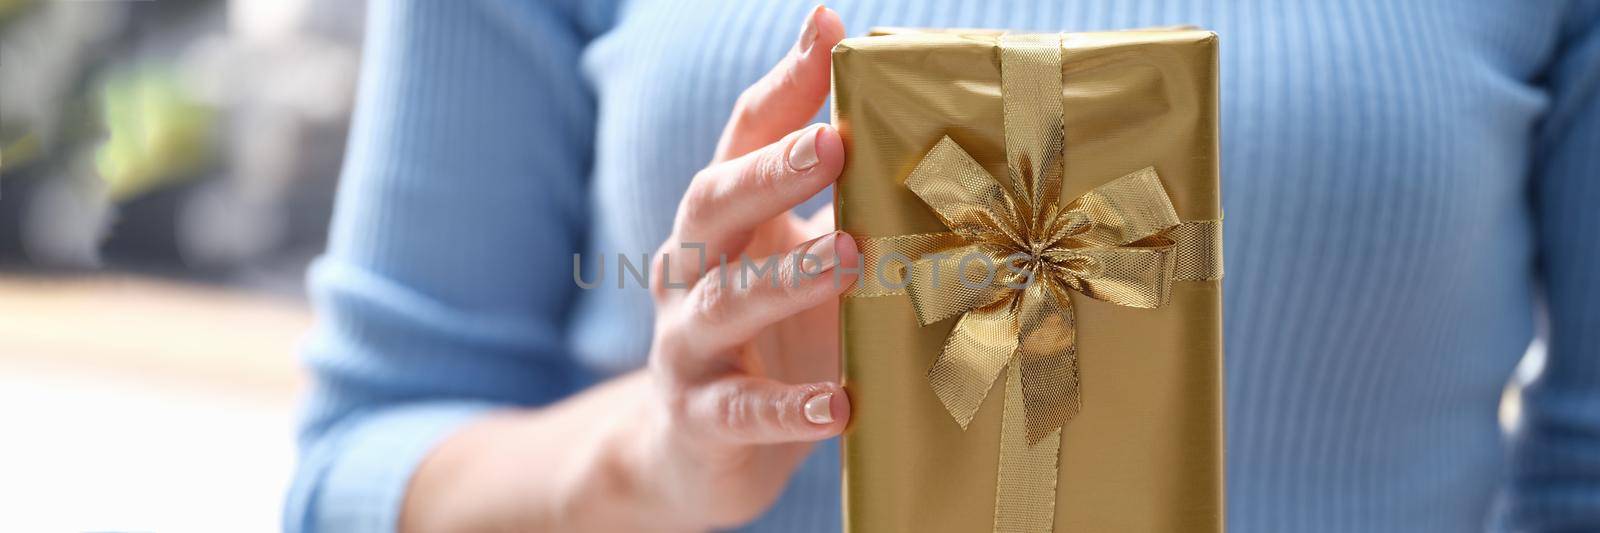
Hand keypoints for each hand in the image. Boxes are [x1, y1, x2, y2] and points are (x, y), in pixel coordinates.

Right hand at [396, 7, 852, 532]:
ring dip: (787, 277)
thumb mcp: (795, 262)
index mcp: (720, 222)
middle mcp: (689, 271)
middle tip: (834, 144)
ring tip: (849, 258)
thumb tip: (916, 136)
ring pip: (726, 301)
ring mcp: (687, 344)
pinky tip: (839, 406)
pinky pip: (742, 411)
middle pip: (713, 203)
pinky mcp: (701, 417)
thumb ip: (841, 207)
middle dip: (771, 171)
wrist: (693, 454)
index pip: (742, 139)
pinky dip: (789, 408)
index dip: (783, 88)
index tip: (826, 33)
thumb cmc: (770, 340)